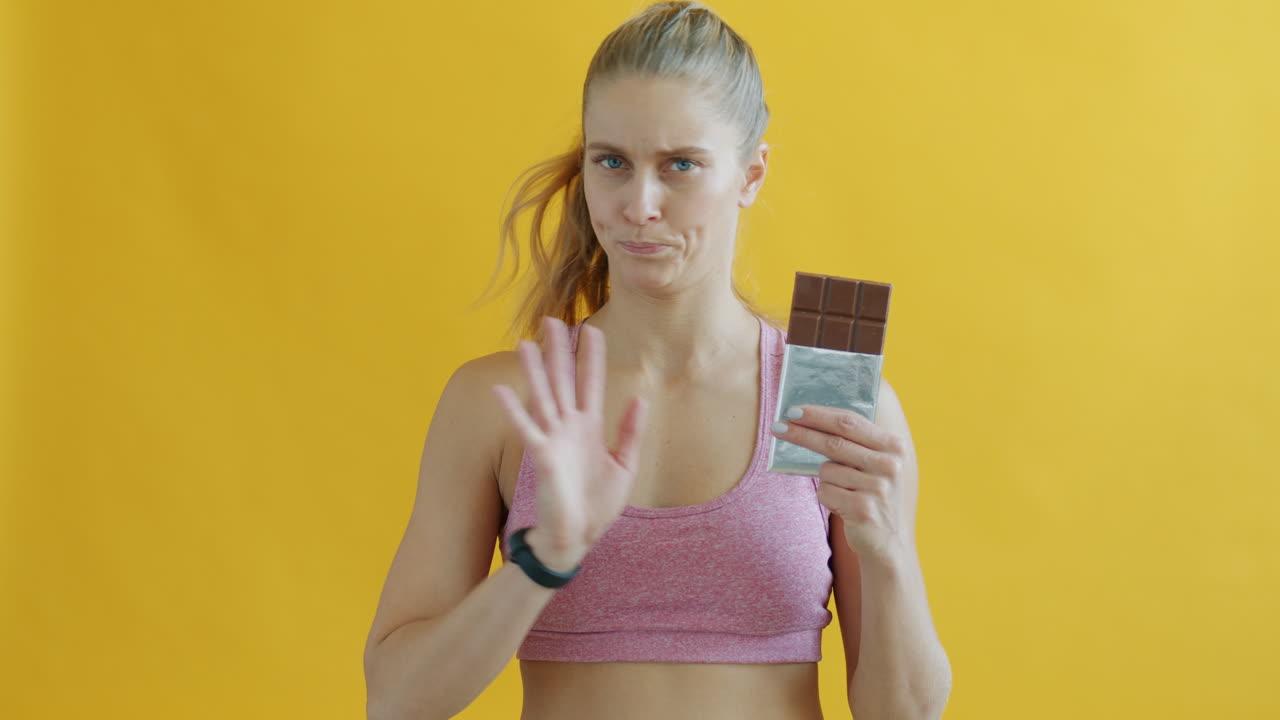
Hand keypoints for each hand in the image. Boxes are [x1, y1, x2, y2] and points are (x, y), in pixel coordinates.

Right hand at [492, 317, 648, 570]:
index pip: (591, 383)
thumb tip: (640, 398)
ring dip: (534, 370)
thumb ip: (630, 431)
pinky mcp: (542, 456)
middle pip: (563, 380)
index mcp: (590, 428)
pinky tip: (500, 389)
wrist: (579, 538)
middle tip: (551, 319)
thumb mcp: (624, 465)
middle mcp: (569, 427)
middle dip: (558, 350)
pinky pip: (526, 428)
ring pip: (543, 396)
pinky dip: (514, 409)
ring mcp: (553, 439)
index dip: (591, 356)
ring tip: (524, 342)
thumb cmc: (598, 505)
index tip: (592, 328)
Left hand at [771, 404, 910, 562]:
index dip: (819, 415)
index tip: (794, 410)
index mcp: (894, 447)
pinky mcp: (863, 509)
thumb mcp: (875, 465)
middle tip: (778, 427)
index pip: (850, 421)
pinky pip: (825, 492)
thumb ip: (854, 442)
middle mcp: (890, 465)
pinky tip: (843, 506)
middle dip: (802, 433)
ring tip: (844, 491)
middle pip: (834, 442)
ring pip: (827, 470)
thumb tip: (809, 419)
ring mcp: (878, 488)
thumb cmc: (873, 495)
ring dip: (825, 479)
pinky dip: (826, 497)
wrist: (889, 543)